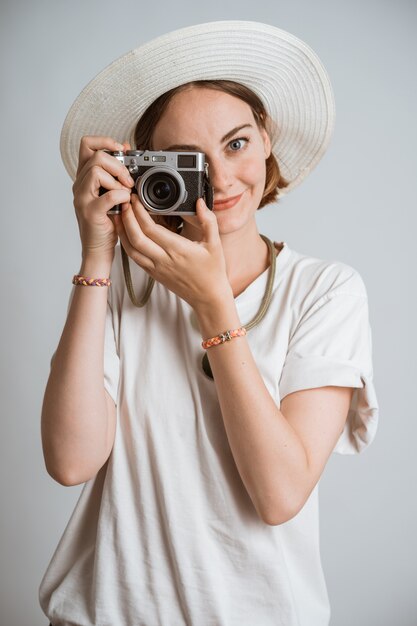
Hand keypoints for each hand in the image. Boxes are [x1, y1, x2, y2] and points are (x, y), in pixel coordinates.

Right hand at [72, 135, 133, 259]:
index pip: (87, 144)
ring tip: (125, 193)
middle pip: (96, 156)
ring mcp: (82, 198)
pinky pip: (109, 195)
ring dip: (118, 180)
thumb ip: (116, 171)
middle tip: (128, 181)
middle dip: (118, 165)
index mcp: (84, 178)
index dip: (105, 141)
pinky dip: (121, 196)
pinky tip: (125, 203)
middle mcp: (79, 185)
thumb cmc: (106, 223)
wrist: (98, 250)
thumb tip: (126, 146)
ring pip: (98, 171)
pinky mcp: (91, 212)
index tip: (121, 151)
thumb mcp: (112, 192)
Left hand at [114, 193, 232, 309]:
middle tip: (125, 202)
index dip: (139, 212)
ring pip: (131, 249)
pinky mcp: (153, 274)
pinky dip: (126, 243)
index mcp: (178, 250)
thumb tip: (199, 202)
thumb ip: (208, 221)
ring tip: (120, 215)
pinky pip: (134, 258)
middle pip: (136, 237)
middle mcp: (164, 260)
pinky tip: (125, 233)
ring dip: (122, 231)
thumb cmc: (213, 271)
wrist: (208, 297)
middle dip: (127, 218)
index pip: (151, 229)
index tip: (136, 199)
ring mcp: (156, 268)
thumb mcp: (215, 244)